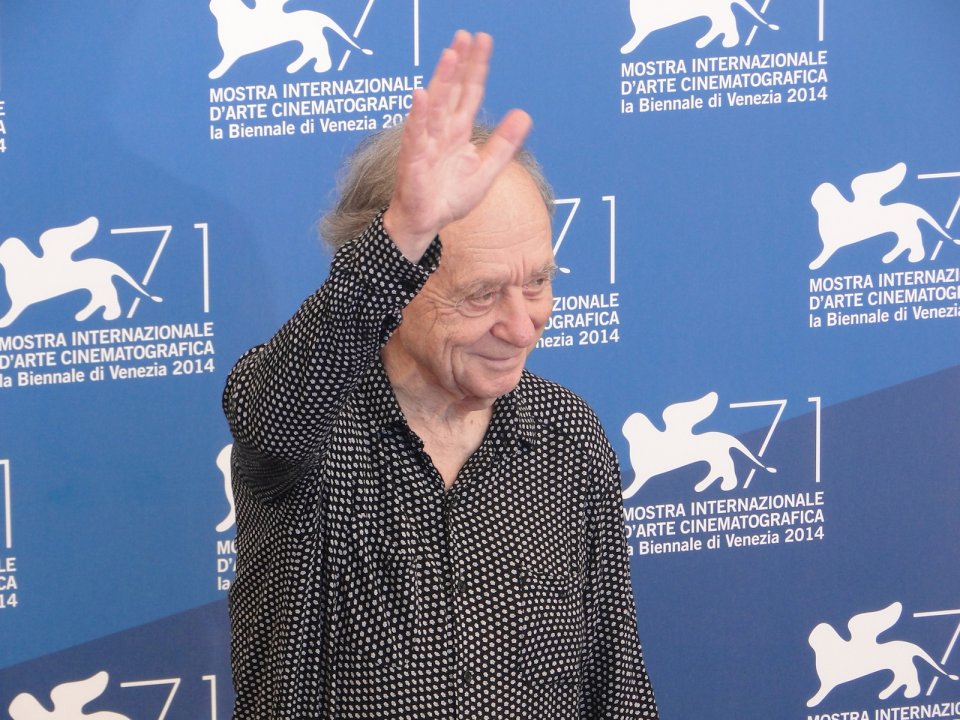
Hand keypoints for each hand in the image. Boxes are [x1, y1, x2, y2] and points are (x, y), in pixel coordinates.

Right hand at [383, 31, 531, 260]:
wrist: (426, 223)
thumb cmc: (449, 197)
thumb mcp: (486, 170)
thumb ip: (505, 144)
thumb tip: (525, 114)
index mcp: (458, 130)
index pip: (469, 92)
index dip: (477, 67)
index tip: (483, 39)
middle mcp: (441, 131)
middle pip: (451, 91)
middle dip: (458, 63)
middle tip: (465, 36)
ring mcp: (425, 143)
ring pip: (434, 106)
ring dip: (441, 80)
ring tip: (449, 55)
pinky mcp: (414, 161)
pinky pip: (416, 135)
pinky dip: (418, 116)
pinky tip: (421, 95)